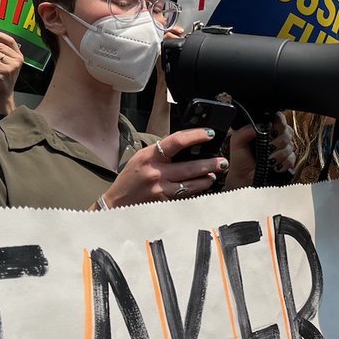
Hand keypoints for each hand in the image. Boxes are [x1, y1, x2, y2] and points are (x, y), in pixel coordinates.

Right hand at [99, 127, 226, 207]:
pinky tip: (202, 186)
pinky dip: (195, 191)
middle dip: (210, 164)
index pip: (176, 141)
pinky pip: (185, 196)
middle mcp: (156, 173)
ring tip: (214, 174)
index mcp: (149, 157)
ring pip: (191, 185)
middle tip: (222, 161)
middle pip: (190, 167)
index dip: (196, 136)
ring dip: (206, 179)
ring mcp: (160, 191)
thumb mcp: (141, 158)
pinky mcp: (164, 204)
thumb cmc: (130, 179)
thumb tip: (186, 143)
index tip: (209, 134)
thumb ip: (161, 152)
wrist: (116, 205)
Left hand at [224, 111, 294, 189]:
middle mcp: (275, 138)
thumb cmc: (240, 162)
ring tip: (269, 160)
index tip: (271, 131)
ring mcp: (282, 150)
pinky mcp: (286, 161)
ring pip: (291, 145)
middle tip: (269, 147)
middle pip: (288, 131)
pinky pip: (292, 158)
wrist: (244, 180)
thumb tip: (259, 125)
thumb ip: (244, 130)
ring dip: (279, 154)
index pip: (279, 119)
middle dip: (278, 140)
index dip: (278, 123)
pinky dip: (283, 163)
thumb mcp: (237, 142)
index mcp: (264, 131)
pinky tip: (275, 166)